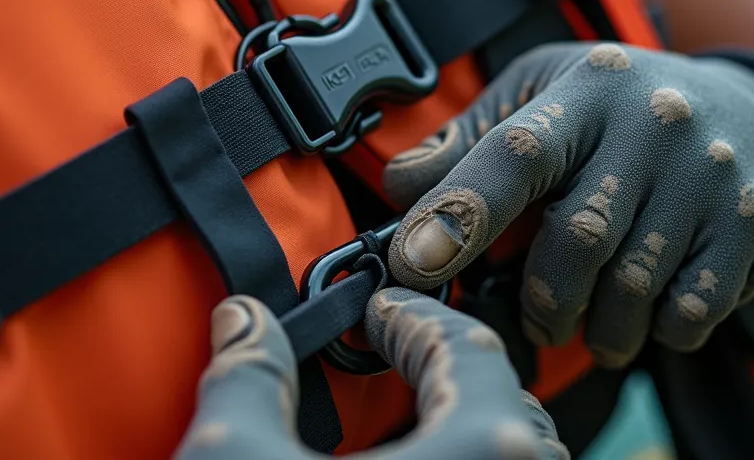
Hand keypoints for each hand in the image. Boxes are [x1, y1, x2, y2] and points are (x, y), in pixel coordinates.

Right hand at [175, 289, 568, 459]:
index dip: (411, 316)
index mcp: (480, 450)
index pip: (466, 347)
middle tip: (390, 349)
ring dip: (462, 420)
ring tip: (404, 411)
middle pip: (503, 398)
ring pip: (512, 451)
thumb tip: (241, 319)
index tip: (374, 309)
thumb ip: (247, 376)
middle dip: (442, 364)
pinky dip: (468, 459)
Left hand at [382, 42, 753, 366]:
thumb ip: (468, 142)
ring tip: (592, 319)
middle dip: (544, 298)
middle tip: (537, 317)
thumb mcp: (543, 94)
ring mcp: (715, 176)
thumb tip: (401, 189)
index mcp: (588, 87)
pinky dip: (657, 331)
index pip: (516, 151)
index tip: (414, 266)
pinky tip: (651, 310)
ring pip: (634, 290)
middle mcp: (657, 123)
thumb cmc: (623, 111)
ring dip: (599, 327)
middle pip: (579, 239)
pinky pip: (691, 313)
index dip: (459, 213)